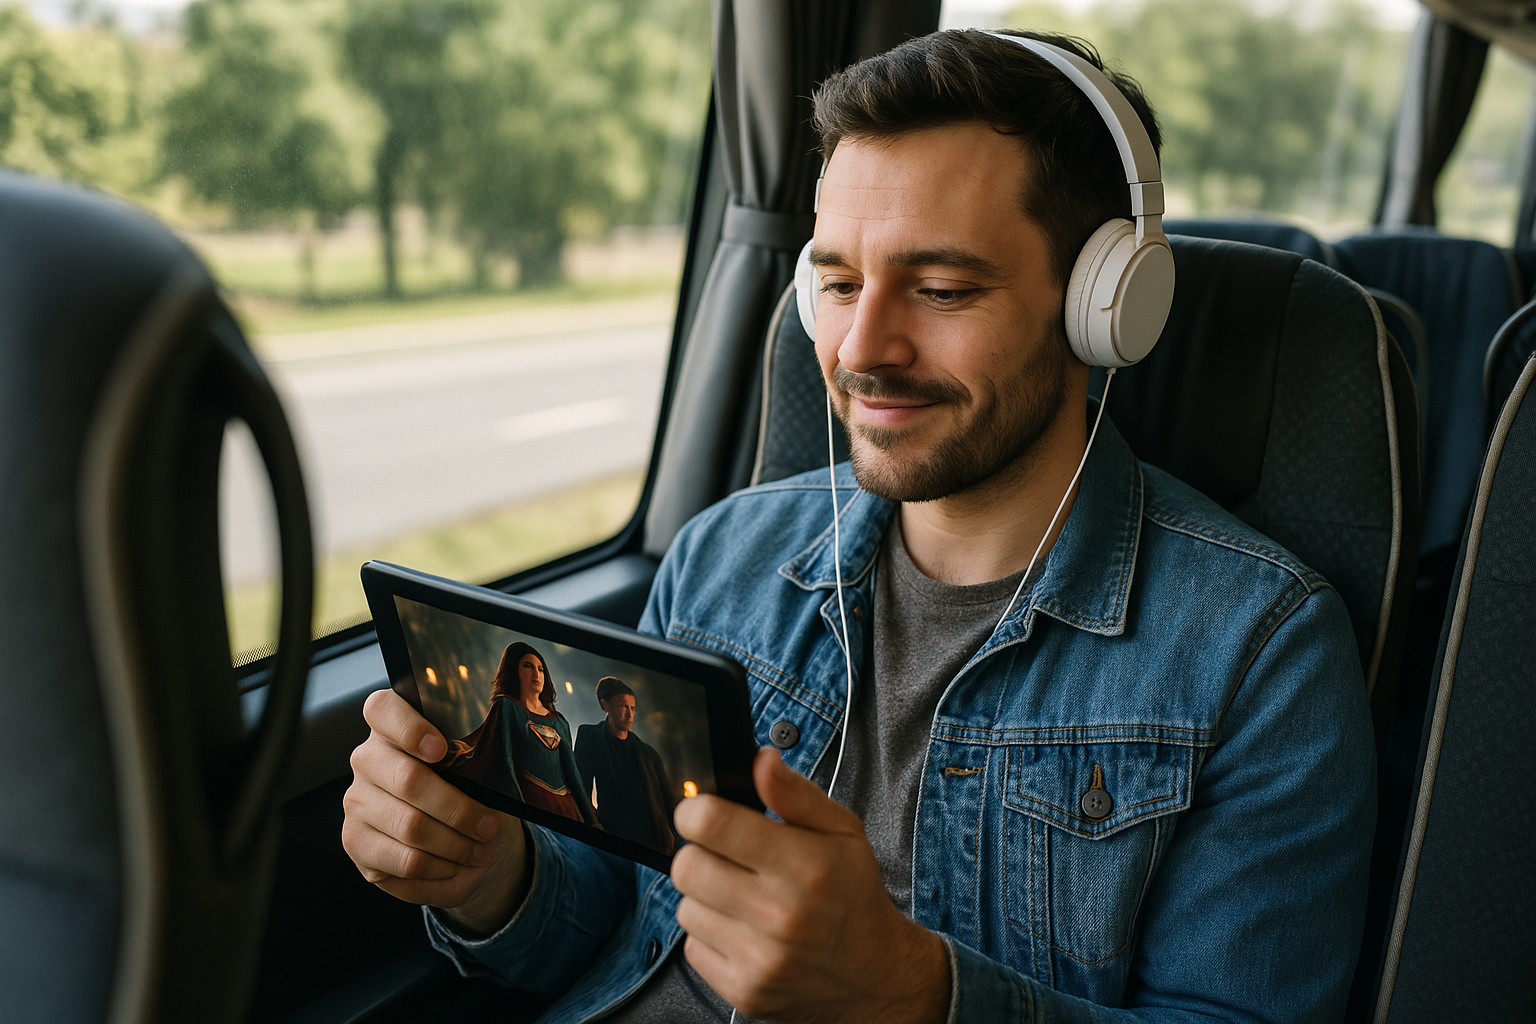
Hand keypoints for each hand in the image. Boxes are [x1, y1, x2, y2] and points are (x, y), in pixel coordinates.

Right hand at [341, 688, 530, 934]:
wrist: (446, 829)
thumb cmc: (462, 784)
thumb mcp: (472, 762)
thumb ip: (476, 754)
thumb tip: (510, 761)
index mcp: (392, 725)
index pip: (383, 709)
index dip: (410, 728)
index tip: (442, 749)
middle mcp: (367, 759)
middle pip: (408, 779)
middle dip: (459, 809)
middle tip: (490, 827)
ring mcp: (357, 801)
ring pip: (410, 827)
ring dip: (456, 845)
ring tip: (482, 852)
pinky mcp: (356, 842)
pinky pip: (403, 862)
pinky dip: (439, 870)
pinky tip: (457, 867)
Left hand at [671, 747, 949, 1022]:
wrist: (874, 975)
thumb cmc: (853, 895)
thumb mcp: (841, 831)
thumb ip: (795, 793)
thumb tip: (759, 760)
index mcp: (804, 865)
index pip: (710, 823)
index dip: (696, 810)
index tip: (704, 813)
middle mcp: (780, 914)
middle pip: (686, 866)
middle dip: (699, 854)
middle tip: (726, 857)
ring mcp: (760, 958)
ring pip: (684, 908)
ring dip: (705, 898)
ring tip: (741, 897)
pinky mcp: (744, 991)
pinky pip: (692, 946)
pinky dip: (711, 935)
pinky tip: (743, 930)